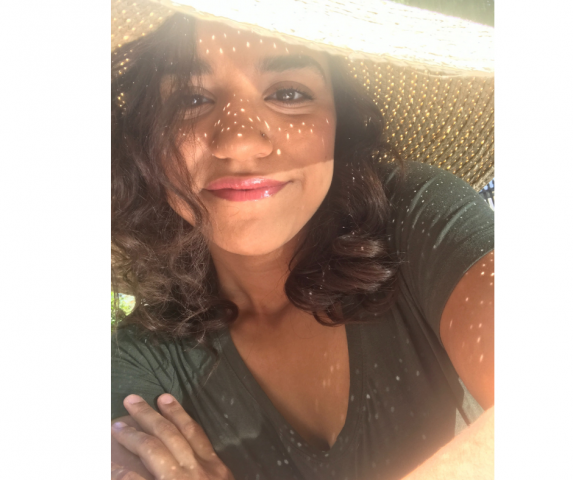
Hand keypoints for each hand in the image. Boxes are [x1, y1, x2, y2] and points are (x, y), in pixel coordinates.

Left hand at [111, 394, 234, 479]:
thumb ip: (211, 474)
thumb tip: (199, 463)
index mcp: (215, 469)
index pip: (194, 433)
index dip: (178, 413)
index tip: (164, 397)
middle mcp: (199, 472)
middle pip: (170, 434)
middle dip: (149, 415)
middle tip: (131, 400)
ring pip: (154, 450)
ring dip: (133, 435)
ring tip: (116, 426)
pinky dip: (123, 472)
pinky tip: (110, 466)